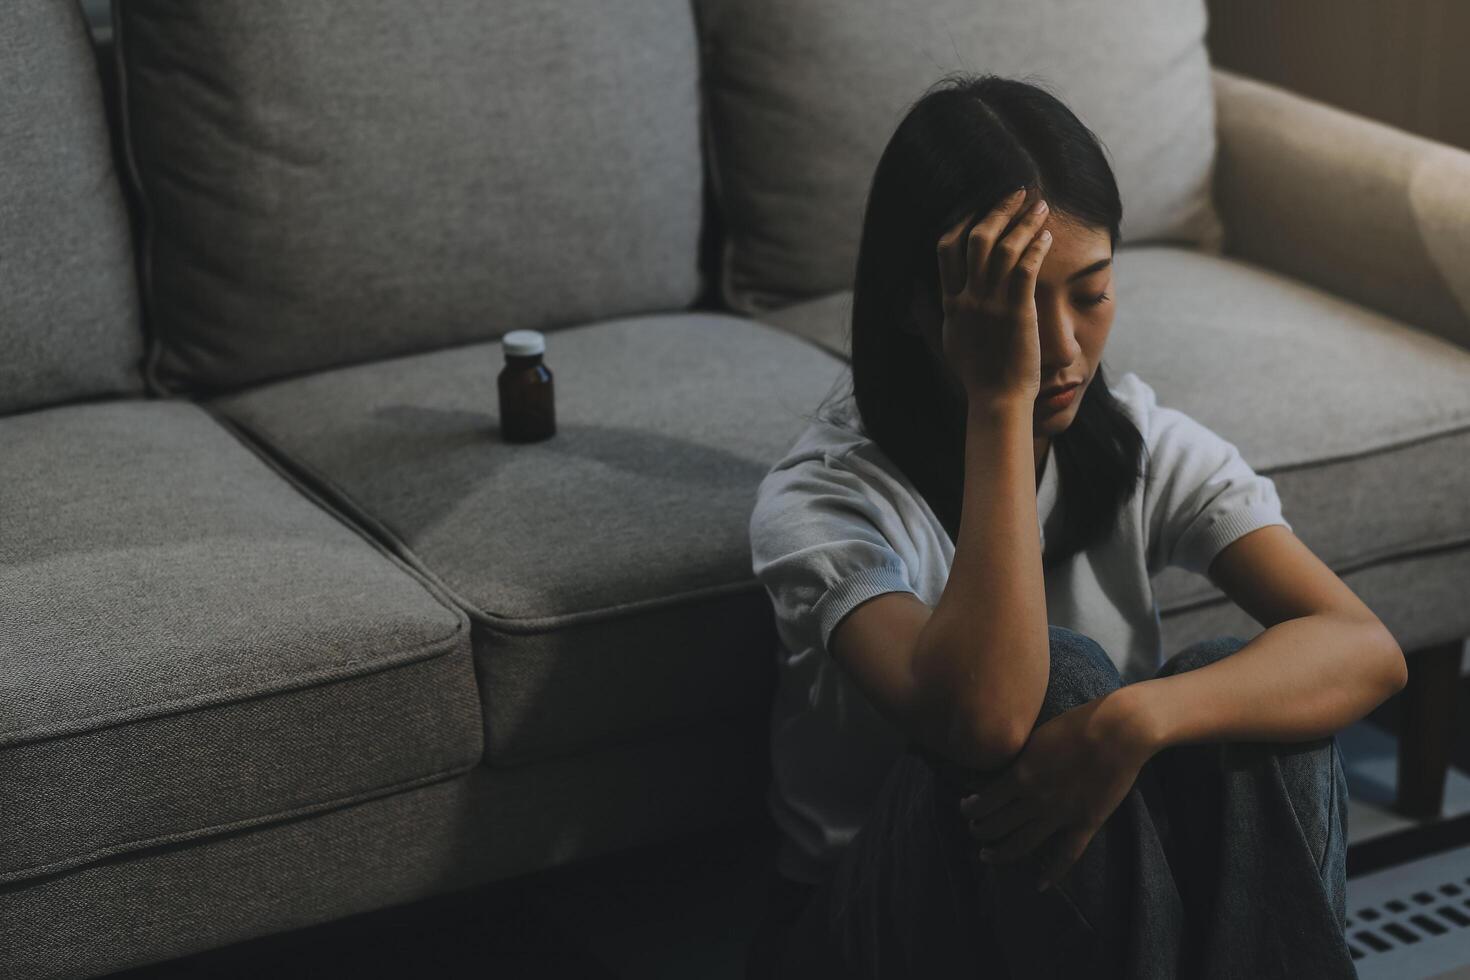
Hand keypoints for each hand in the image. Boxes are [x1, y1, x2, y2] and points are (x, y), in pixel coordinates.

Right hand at [935, 187, 1051, 405]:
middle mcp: (968, 297)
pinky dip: (1036, 247)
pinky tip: (1047, 236)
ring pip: (1005, 248)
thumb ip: (929, 315)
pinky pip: (1027, 269)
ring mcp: (992, 303)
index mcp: (951, 302)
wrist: (996, 399)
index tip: (979, 206)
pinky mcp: (1017, 311)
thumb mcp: (945, 340)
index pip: (947, 249)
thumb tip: (910, 297)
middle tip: (1018, 193)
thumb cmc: (976, 375)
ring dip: (1024, 222)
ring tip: (1041, 206)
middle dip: (999, 210)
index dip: (962, 221)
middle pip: (977, 238)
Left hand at [958, 689, 1155, 891]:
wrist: (1119, 730)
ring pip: (1022, 844)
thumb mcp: (1036, 736)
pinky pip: (1065, 855)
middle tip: (974, 832)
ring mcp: (1059, 814)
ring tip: (988, 857)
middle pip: (997, 825)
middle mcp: (1034, 798)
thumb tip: (998, 765)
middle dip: (980, 831)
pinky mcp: (1085, 823)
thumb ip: (1017, 756)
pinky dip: (1051, 873)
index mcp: (1020, 774)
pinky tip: (1039, 885)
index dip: (971, 809)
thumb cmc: (1077, 724)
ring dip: (1000, 853)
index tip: (966, 809)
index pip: (984, 801)